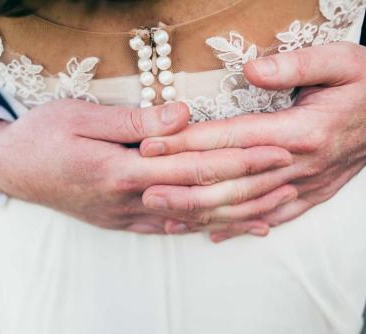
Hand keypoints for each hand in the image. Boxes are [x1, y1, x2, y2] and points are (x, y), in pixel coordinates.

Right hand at [0, 99, 290, 233]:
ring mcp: (125, 216)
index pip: (190, 166)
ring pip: (189, 219)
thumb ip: (133, 121)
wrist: (11, 168)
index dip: (235, 160)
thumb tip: (181, 117)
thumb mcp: (79, 116)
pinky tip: (227, 228)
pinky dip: (203, 227)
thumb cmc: (42, 135)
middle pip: (198, 197)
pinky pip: (170, 227)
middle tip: (288, 177)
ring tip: (272, 208)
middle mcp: (127, 200)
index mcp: (118, 170)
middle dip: (247, 187)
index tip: (272, 151)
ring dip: (233, 214)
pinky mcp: (122, 221)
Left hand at [140, 42, 365, 240]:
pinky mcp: (309, 196)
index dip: (187, 143)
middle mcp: (297, 164)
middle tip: (143, 191)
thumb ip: (296, 64)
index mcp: (300, 130)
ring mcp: (303, 185)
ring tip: (163, 215)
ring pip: (242, 207)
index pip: (230, 139)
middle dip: (183, 187)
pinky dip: (236, 228)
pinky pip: (267, 218)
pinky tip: (208, 235)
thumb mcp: (343, 61)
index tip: (151, 146)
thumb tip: (251, 70)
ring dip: (201, 213)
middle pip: (229, 181)